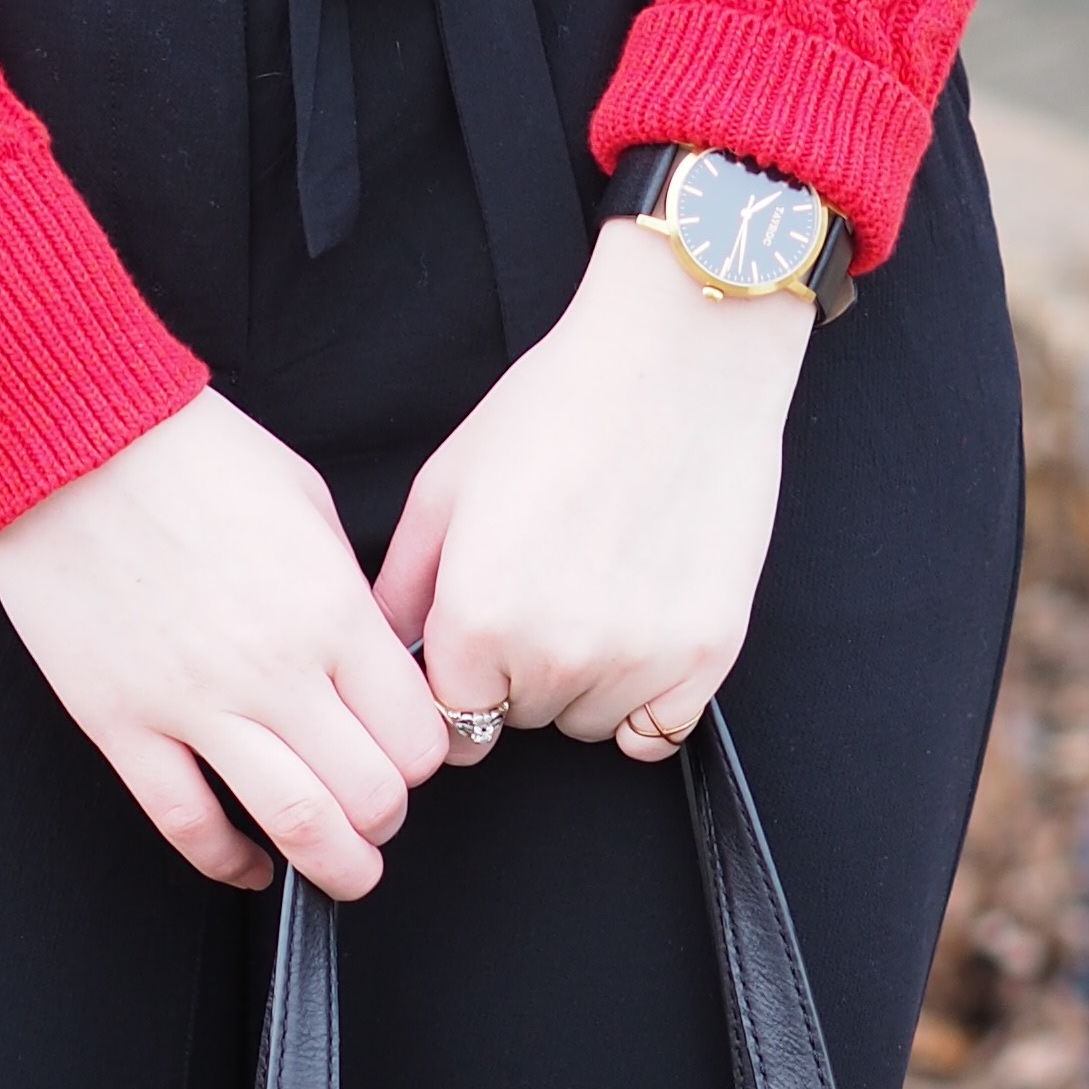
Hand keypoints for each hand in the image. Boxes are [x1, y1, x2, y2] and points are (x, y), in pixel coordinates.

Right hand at [0, 389, 451, 897]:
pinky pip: (188, 823)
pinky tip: (251, 864)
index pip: (415, 732)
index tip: (408, 755)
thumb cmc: (185, 452)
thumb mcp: (305, 502)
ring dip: (335, 866)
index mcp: (329, 609)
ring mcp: (195, 704)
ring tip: (343, 869)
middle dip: (388, 821)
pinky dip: (230, 862)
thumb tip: (368, 657)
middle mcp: (274, 669)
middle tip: (379, 816)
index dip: (424, 758)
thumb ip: (344, 590)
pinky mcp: (124, 725)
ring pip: (296, 823)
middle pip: (370, 794)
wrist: (68, 436)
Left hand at [379, 218, 810, 762]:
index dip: (459, 684)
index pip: (448, 722)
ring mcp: (635, 662)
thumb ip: (403, 586)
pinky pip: (656, 733)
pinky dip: (646, 702)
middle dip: (520, 674)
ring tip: (598, 592)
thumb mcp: (447, 484)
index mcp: (478, 620)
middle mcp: (553, 657)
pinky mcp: (704, 656)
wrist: (680, 355)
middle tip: (547, 588)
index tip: (478, 649)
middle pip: (518, 721)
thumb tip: (384, 654)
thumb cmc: (561, 404)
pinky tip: (638, 633)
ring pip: (585, 724)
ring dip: (584, 683)